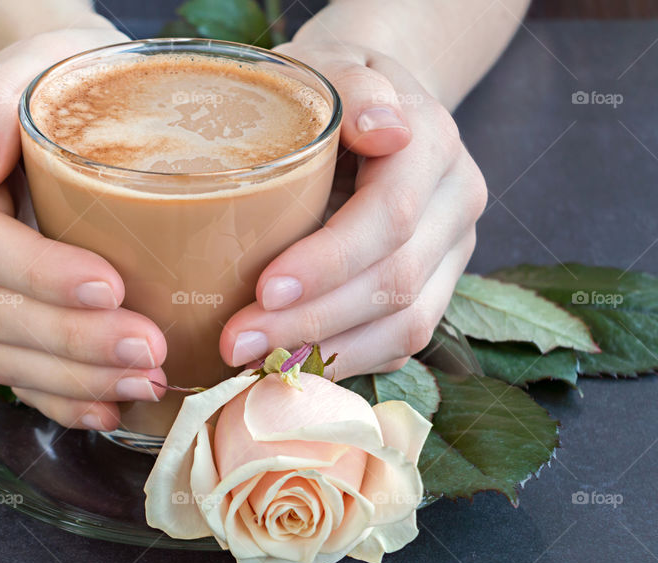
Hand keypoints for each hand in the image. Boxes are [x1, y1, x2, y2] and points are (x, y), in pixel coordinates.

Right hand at [0, 28, 168, 430]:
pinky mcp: (5, 315)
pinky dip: (63, 399)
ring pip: (5, 355)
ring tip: (146, 380)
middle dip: (73, 341)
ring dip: (76, 379)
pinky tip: (110, 406)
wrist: (56, 99)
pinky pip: (19, 373)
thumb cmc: (57, 76)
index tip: (111, 285)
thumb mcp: (30, 64)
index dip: (41, 275)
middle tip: (148, 349)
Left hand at [219, 41, 486, 377]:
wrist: (373, 109)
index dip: (329, 262)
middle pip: (396, 283)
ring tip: (253, 365)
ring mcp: (450, 254)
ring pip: (406, 326)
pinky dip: (343, 362)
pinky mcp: (434, 289)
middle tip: (237, 344)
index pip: (392, 217)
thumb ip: (354, 87)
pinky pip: (399, 344)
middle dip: (312, 322)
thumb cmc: (332, 88)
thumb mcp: (332, 66)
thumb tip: (383, 127)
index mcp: (432, 147)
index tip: (264, 289)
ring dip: (326, 354)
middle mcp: (455, 206)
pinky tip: (288, 368)